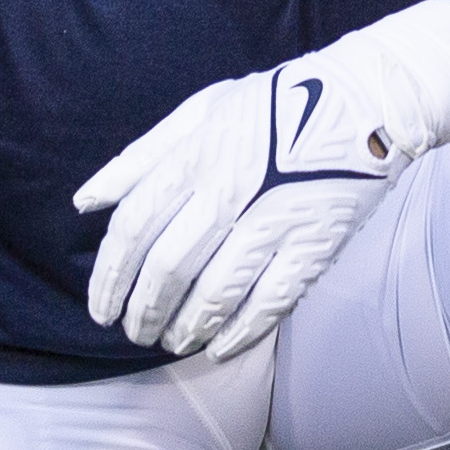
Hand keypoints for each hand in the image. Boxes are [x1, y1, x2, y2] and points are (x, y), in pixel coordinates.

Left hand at [76, 0, 449, 358]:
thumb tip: (86, 201)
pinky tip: (219, 346)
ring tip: (171, 342)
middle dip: (143, 311)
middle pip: (168, 268)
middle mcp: (229, 191)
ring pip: (215, 293)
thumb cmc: (273, 106)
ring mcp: (274, 220)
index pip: (135, 228)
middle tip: (135, 333)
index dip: (110, 277)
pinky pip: (269, 301)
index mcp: (197, 155)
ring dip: (185, 328)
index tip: (101, 309)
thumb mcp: (201, 111)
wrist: (363, 103)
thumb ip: (141, 157)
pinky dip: (239, 331)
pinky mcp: (314, 245)